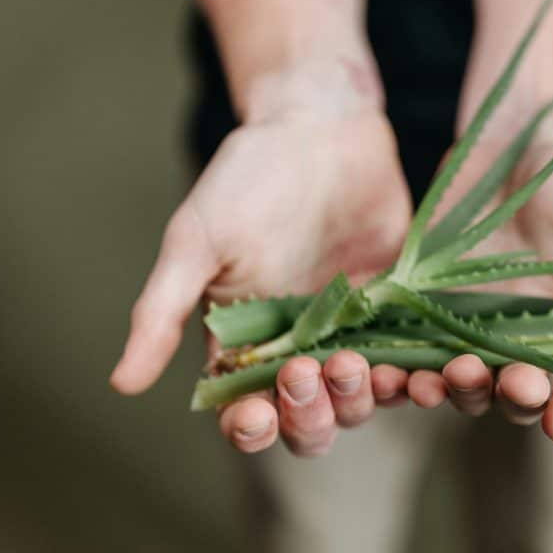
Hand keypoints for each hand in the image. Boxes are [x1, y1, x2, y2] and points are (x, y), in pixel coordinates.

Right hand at [111, 68, 412, 455]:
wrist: (321, 126)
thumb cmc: (247, 178)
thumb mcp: (196, 240)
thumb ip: (162, 312)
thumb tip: (120, 382)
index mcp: (244, 345)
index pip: (246, 413)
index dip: (252, 427)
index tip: (258, 413)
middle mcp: (299, 350)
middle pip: (310, 421)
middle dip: (312, 413)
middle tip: (312, 370)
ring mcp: (353, 333)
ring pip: (363, 400)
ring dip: (365, 399)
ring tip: (367, 367)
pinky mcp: (400, 311)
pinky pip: (414, 360)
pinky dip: (422, 376)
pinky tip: (432, 371)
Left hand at [400, 123, 552, 441]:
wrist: (517, 144)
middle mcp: (525, 344)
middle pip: (519, 397)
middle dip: (516, 398)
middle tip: (513, 382)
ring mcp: (473, 329)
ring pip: (464, 383)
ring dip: (457, 390)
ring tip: (447, 378)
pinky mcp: (428, 309)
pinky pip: (413, 352)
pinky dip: (403, 370)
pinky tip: (394, 371)